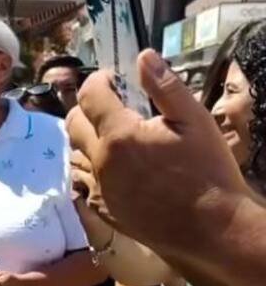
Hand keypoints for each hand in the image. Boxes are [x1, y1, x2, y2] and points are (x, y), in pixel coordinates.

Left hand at [66, 51, 246, 250]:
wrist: (212, 229)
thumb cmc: (209, 172)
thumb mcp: (195, 120)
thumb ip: (165, 87)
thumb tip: (143, 57)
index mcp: (120, 135)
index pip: (89, 95)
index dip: (98, 81)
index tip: (113, 79)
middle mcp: (101, 162)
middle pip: (73, 123)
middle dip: (88, 107)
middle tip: (112, 106)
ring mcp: (99, 189)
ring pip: (74, 153)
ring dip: (87, 138)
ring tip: (113, 136)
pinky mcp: (103, 210)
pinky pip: (82, 182)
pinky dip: (90, 168)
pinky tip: (112, 166)